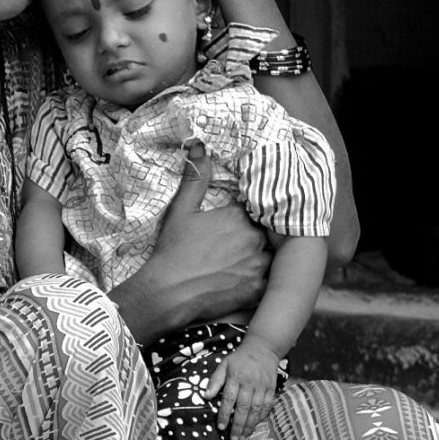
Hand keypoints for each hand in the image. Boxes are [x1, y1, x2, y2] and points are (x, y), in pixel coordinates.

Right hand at [112, 142, 269, 338]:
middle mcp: (255, 238)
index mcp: (239, 216)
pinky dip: (260, 280)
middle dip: (254, 236)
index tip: (236, 223)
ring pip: (271, 255)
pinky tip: (244, 279)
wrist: (168, 293)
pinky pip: (269, 280)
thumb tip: (200, 147)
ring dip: (261, 257)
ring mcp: (259, 264)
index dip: (247, 215)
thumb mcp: (180, 211)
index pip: (256, 208)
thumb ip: (195, 179)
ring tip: (241, 262)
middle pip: (266, 232)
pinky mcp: (258, 288)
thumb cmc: (172, 251)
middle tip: (235, 245)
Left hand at [208, 335, 281, 439]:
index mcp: (236, 377)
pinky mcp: (272, 389)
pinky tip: (256, 425)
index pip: (229, 399)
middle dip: (238, 425)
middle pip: (243, 407)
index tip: (221, 427)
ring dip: (250, 424)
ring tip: (244, 436)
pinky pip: (268, 406)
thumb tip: (206, 396)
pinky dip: (262, 417)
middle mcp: (250, 383)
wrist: (263, 348)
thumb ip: (215, 381)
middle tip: (233, 438)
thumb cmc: (240, 359)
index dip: (225, 414)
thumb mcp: (224, 365)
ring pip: (257, 409)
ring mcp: (263, 387)